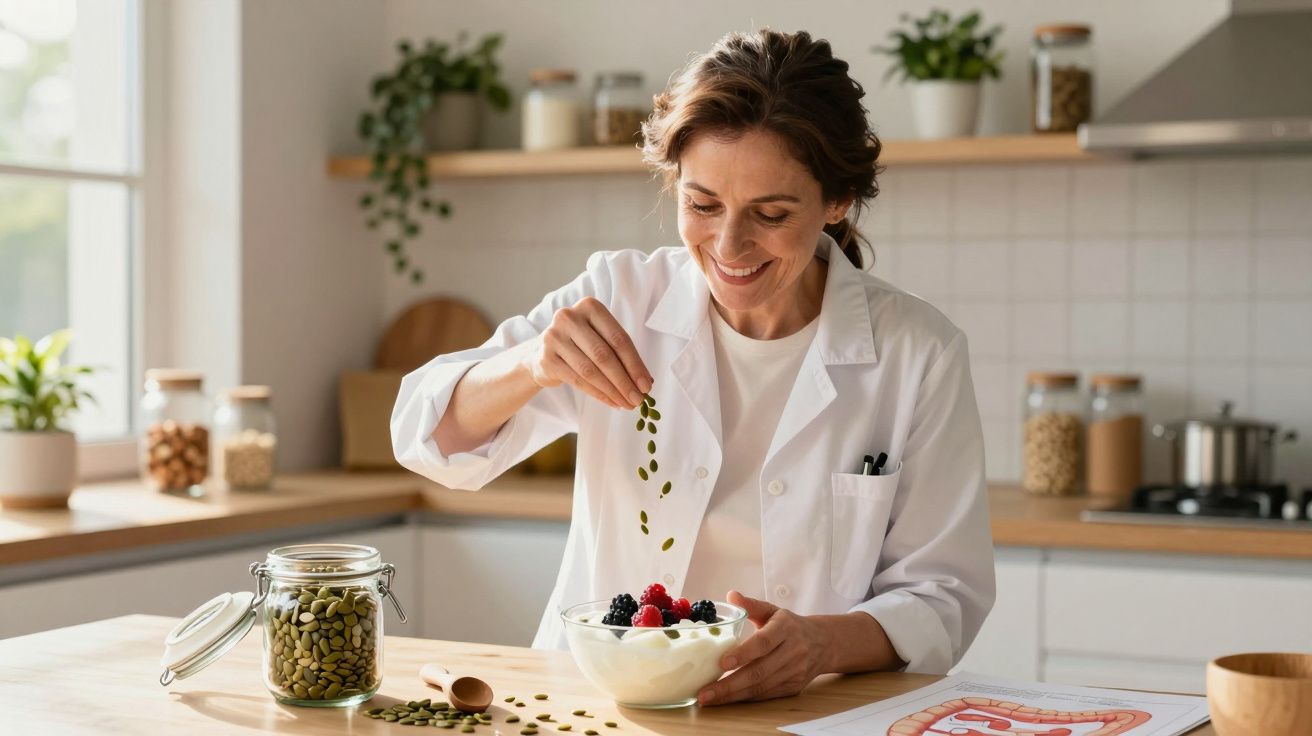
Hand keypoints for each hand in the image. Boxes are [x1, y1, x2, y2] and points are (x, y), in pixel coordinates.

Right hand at [525, 296, 651, 409]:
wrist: (542, 352)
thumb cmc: (581, 344)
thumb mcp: (602, 340)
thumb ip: (623, 356)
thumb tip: (646, 382)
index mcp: (590, 307)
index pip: (618, 338)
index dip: (635, 364)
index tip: (646, 385)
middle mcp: (570, 317)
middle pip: (604, 355)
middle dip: (624, 381)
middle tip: (638, 400)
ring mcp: (554, 337)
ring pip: (590, 370)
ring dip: (612, 391)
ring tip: (626, 404)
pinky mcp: (546, 358)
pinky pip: (577, 380)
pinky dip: (598, 394)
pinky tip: (611, 402)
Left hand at [696, 591, 832, 705]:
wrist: (823, 643)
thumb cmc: (790, 626)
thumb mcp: (773, 610)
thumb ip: (751, 605)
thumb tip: (731, 596)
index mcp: (786, 628)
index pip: (763, 642)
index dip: (743, 653)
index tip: (722, 663)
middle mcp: (793, 651)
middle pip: (759, 671)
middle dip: (729, 684)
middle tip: (705, 692)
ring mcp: (794, 672)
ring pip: (761, 687)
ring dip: (733, 695)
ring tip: (709, 699)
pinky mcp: (793, 687)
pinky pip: (766, 695)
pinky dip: (744, 698)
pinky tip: (726, 699)